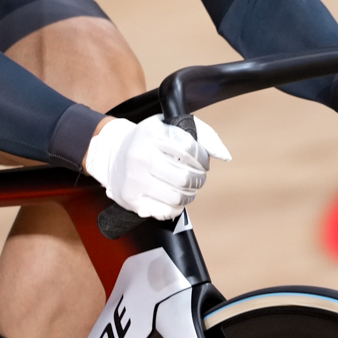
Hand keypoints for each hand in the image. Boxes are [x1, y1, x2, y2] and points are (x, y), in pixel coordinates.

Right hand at [84, 115, 230, 218]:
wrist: (112, 154)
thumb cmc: (149, 140)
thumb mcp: (171, 126)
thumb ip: (203, 135)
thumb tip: (225, 156)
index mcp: (151, 133)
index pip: (190, 150)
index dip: (203, 159)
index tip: (203, 162)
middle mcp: (140, 156)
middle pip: (185, 177)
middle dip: (198, 179)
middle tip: (197, 177)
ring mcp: (134, 180)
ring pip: (178, 197)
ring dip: (190, 194)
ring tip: (188, 188)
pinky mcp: (131, 199)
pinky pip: (165, 211)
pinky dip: (177, 207)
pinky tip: (174, 197)